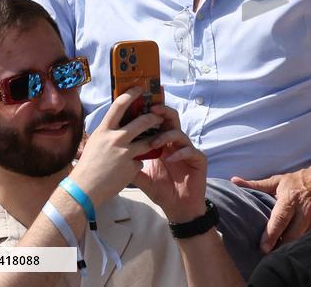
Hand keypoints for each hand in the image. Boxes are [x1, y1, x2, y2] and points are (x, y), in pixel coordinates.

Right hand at [67, 87, 162, 208]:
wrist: (83, 190)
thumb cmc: (88, 165)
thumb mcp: (95, 142)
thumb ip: (109, 132)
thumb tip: (119, 121)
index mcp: (104, 130)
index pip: (119, 106)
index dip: (131, 94)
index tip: (139, 88)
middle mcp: (116, 139)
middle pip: (143, 122)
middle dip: (154, 118)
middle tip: (158, 116)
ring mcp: (126, 153)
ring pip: (149, 141)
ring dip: (155, 139)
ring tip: (158, 138)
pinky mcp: (132, 167)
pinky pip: (141, 161)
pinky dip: (137, 163)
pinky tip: (130, 168)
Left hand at [131, 105, 207, 223]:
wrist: (179, 208)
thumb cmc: (162, 191)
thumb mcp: (142, 178)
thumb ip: (131, 164)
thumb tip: (112, 155)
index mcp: (163, 143)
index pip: (157, 122)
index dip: (149, 112)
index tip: (138, 102)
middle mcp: (175, 143)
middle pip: (171, 120)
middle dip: (162, 112)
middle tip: (152, 109)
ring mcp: (187, 150)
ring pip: (180, 133)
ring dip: (167, 135)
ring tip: (155, 142)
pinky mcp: (198, 159)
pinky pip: (190, 151)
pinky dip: (179, 153)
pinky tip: (170, 159)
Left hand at [231, 158, 310, 251]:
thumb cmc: (301, 180)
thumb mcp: (279, 180)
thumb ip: (257, 185)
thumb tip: (234, 181)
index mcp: (291, 197)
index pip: (279, 220)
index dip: (270, 235)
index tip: (263, 247)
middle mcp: (304, 208)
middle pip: (291, 235)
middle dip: (280, 245)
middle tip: (270, 251)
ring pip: (301, 238)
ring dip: (290, 244)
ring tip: (280, 248)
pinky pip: (310, 236)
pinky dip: (302, 240)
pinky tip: (294, 242)